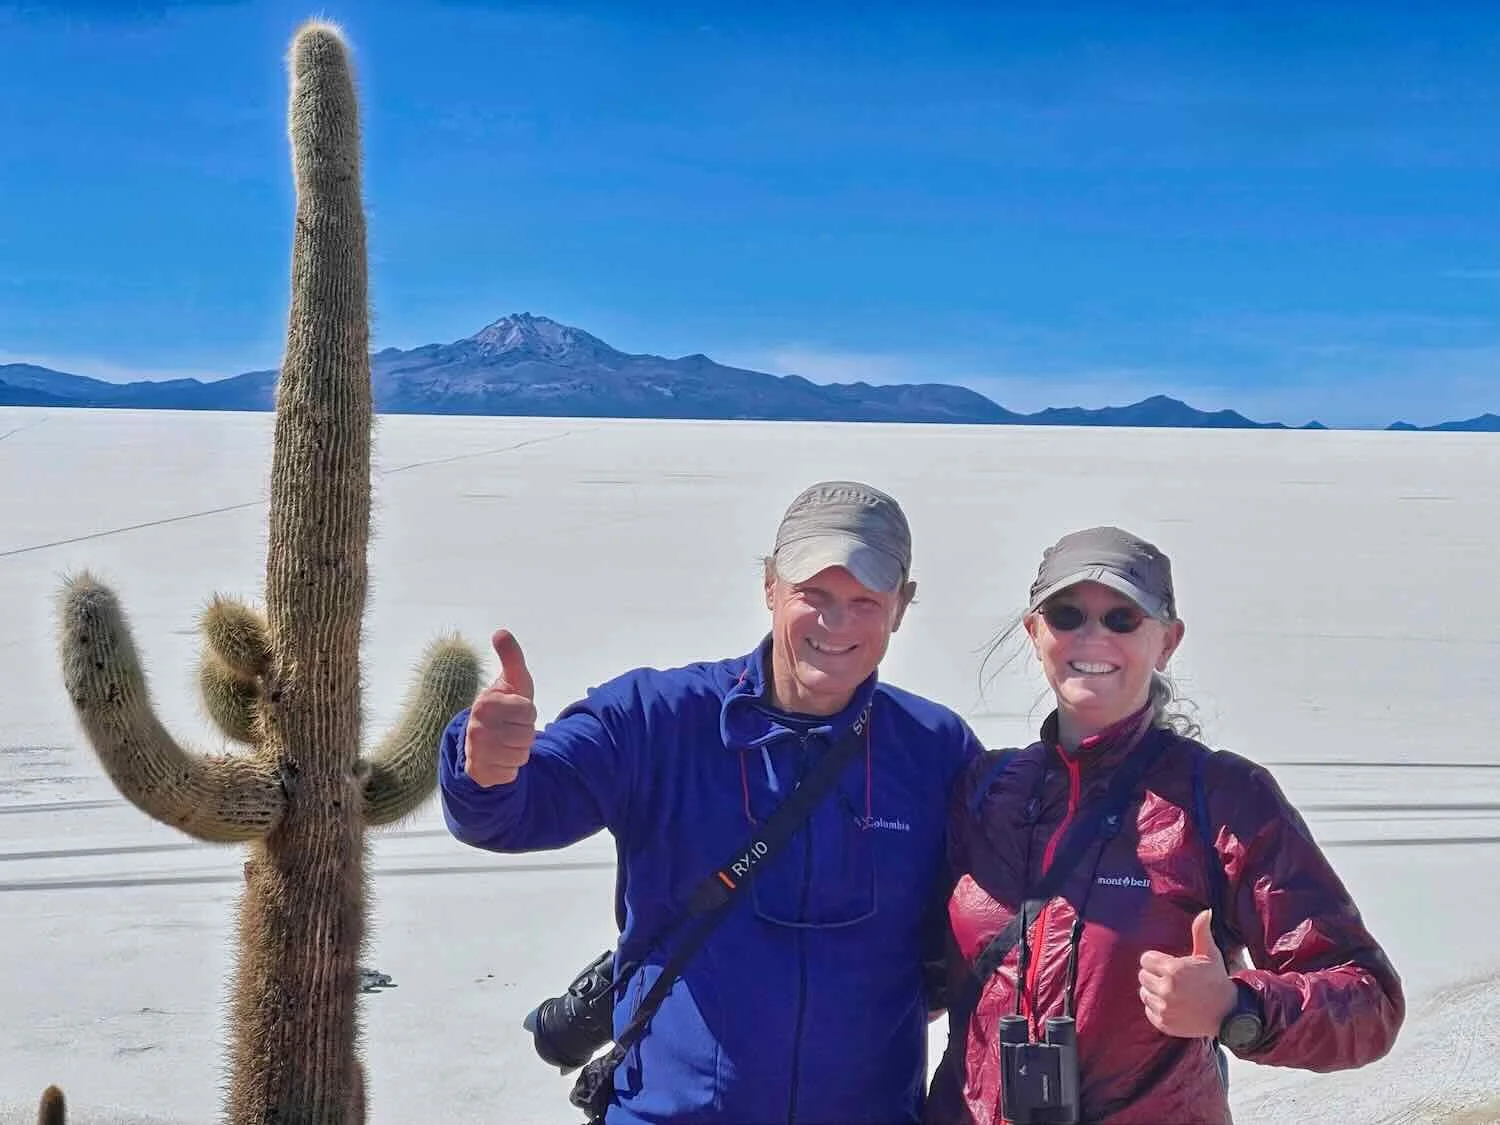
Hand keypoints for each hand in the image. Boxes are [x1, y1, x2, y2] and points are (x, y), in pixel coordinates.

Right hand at [463, 629, 537, 787]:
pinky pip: (512, 773)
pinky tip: (499, 759)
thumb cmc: (505, 707)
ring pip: (521, 755)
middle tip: (510, 728)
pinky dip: (510, 768)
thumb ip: (511, 658)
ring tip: (506, 742)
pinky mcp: (479, 773)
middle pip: (527, 734)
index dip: (527, 712)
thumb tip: (500, 632)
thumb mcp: (513, 682)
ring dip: (519, 750)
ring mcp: (476, 752)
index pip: (528, 711)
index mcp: (485, 703)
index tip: (514, 711)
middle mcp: (476, 728)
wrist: (485, 742)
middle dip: (524, 732)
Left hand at [1138, 909, 1236, 1038]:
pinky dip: (1157, 1008)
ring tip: (1172, 992)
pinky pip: (1149, 1011)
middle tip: (1171, 979)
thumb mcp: (1209, 955)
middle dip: (1154, 975)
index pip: (1145, 959)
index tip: (1167, 965)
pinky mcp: (1164, 1023)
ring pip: (1144, 994)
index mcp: (1173, 970)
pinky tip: (1173, 1005)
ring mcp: (1165, 1008)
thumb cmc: (1216, 980)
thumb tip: (1206, 911)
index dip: (1156, 961)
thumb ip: (1201, 932)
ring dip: (1154, 992)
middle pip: (1142, 976)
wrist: (1228, 1013)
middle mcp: (1166, 989)